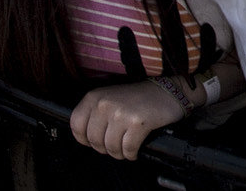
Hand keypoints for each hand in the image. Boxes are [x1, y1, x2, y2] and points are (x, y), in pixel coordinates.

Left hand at [70, 79, 187, 160]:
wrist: (169, 91)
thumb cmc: (139, 98)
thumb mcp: (110, 98)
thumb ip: (95, 114)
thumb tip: (86, 139)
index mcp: (95, 96)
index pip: (76, 125)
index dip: (85, 139)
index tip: (96, 141)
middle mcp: (105, 103)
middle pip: (94, 141)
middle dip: (105, 148)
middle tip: (116, 145)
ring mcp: (121, 113)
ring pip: (110, 148)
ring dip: (119, 153)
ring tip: (126, 147)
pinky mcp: (137, 123)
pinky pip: (128, 149)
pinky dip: (131, 154)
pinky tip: (136, 148)